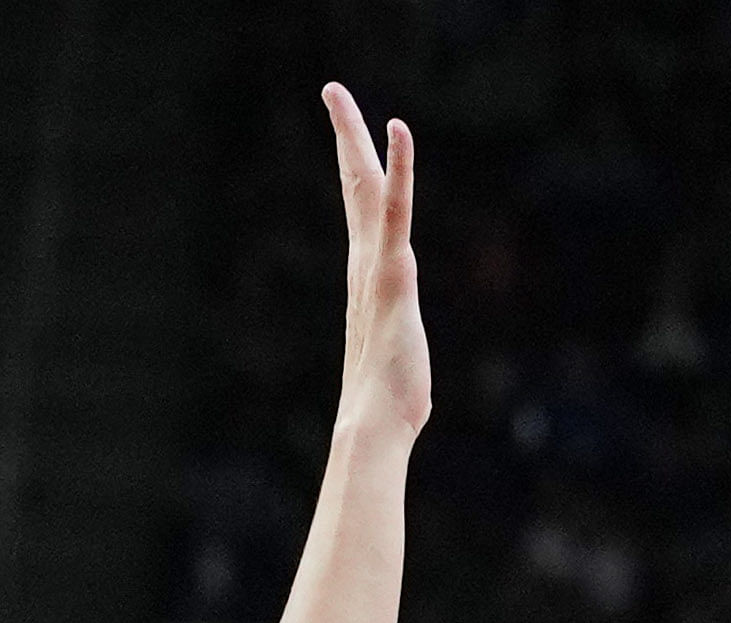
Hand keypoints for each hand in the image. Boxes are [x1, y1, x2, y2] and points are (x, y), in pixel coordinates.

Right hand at [318, 82, 428, 453]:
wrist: (375, 426)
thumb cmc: (389, 400)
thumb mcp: (397, 351)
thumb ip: (395, 332)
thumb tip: (394, 351)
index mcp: (368, 273)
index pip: (361, 204)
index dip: (355, 159)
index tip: (346, 122)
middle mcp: (366, 264)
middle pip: (355, 184)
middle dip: (346, 134)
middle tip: (332, 89)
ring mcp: (377, 271)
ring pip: (370, 195)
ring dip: (365, 147)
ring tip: (357, 105)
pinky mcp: (394, 282)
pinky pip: (395, 219)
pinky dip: (398, 177)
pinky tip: (398, 133)